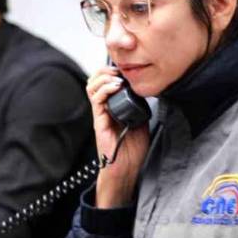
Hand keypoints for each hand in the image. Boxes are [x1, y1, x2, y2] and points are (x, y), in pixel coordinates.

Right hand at [86, 67, 149, 206]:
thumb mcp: (141, 120)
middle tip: (119, 71)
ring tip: (117, 78)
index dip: (112, 71)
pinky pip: (97, 100)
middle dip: (105, 70)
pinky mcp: (99, 121)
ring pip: (92, 87)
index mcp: (112, 106)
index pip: (104, 82)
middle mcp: (103, 108)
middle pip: (94, 80)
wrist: (127, 167)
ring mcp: (100, 114)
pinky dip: (106, 89)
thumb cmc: (133, 148)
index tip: (125, 69)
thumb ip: (139, 105)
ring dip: (104, 78)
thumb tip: (145, 91)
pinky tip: (116, 87)